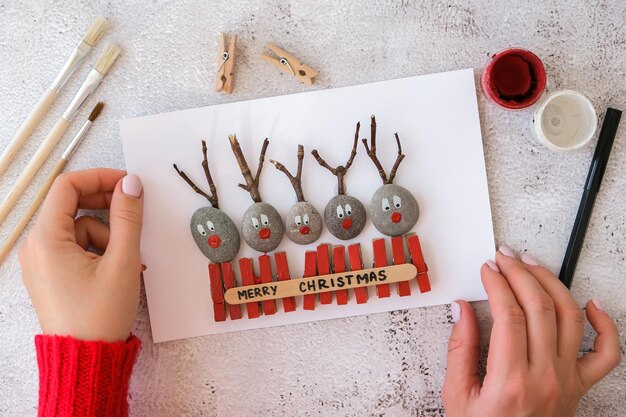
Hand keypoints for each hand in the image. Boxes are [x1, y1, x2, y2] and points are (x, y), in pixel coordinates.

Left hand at [19, 169, 143, 341]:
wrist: (87, 360)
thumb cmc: (99, 316)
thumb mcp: (123, 261)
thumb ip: (128, 217)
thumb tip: (131, 184)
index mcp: (46, 240)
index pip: (67, 187)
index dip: (100, 177)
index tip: (127, 182)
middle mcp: (36, 247)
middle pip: (71, 206)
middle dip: (106, 207)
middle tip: (134, 212)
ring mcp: (42, 262)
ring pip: (78, 229)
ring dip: (107, 236)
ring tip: (128, 261)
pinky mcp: (51, 274)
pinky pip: (76, 247)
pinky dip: (99, 251)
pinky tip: (118, 269)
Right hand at [442, 245, 620, 416]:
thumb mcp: (457, 395)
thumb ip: (460, 348)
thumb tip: (462, 310)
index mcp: (511, 381)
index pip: (510, 314)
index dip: (497, 283)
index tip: (487, 269)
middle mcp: (546, 377)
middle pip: (540, 308)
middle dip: (520, 274)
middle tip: (504, 259)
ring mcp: (568, 381)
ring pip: (570, 317)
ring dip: (551, 284)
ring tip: (532, 266)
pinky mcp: (580, 386)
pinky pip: (606, 352)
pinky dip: (603, 324)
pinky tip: (589, 303)